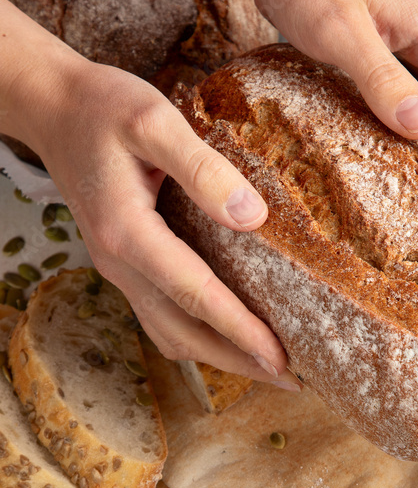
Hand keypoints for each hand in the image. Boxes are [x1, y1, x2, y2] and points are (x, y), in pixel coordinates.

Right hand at [0, 0, 297, 387]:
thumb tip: (254, 218)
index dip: (241, 331)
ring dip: (220, 357)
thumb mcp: (153, 120)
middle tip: (293, 379)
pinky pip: (162, 318)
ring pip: (171, 334)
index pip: (195, 296)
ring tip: (269, 368)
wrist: (53, 110)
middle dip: (239, 362)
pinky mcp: (125, 266)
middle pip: (184, 333)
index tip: (282, 359)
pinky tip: (229, 337)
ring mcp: (119, 270)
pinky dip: (198, 337)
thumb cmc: (103, 108)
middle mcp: (120, 264)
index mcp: (128, 234)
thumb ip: (202, 167)